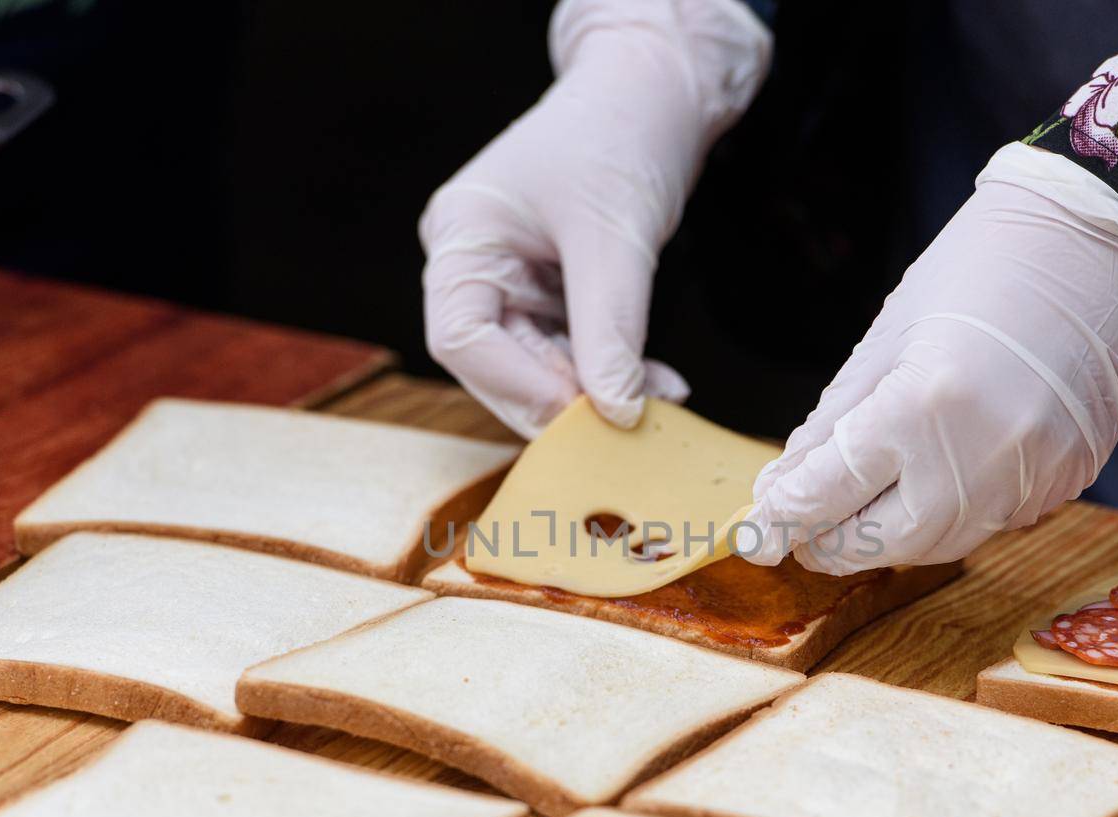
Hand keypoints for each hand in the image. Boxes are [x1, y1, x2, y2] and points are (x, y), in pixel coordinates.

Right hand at [419, 0, 769, 437]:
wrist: (656, 90)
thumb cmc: (621, 136)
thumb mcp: (615, 239)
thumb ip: (610, 329)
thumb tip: (615, 412)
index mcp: (462, 236)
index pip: (461, 338)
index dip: (517, 385)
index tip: (583, 413)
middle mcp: (473, 260)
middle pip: (493, 362)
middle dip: (558, 398)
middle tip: (621, 425)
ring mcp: (510, 277)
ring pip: (535, 364)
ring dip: (593, 391)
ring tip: (656, 405)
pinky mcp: (549, 288)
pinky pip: (569, 348)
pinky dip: (610, 371)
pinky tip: (656, 385)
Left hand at [742, 144, 1117, 572]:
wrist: (1091, 243)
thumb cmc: (978, 271)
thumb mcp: (884, 341)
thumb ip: (831, 425)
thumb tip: (782, 489)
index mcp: (922, 406)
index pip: (831, 491)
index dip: (785, 517)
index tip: (757, 534)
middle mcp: (982, 454)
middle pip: (884, 540)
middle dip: (834, 544)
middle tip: (802, 535)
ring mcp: (1034, 476)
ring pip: (940, 544)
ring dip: (891, 538)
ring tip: (860, 514)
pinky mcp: (1069, 481)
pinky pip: (992, 523)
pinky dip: (950, 516)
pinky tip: (931, 487)